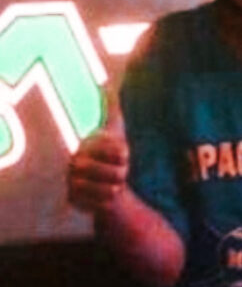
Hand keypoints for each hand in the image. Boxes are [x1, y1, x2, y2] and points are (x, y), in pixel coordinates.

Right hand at [67, 87, 128, 214]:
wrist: (100, 180)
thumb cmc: (110, 152)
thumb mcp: (114, 128)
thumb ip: (111, 106)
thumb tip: (105, 83)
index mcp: (88, 145)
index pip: (119, 151)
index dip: (125, 154)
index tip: (122, 154)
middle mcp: (76, 163)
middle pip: (117, 173)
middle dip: (123, 173)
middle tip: (120, 172)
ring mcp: (72, 181)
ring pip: (110, 189)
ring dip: (116, 187)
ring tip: (113, 183)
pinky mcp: (72, 199)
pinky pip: (100, 204)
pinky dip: (108, 200)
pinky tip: (105, 195)